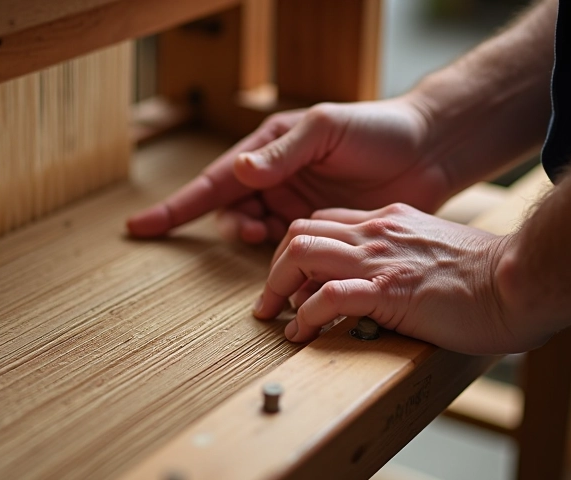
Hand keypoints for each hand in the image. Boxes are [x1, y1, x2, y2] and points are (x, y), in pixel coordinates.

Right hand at [126, 98, 453, 242]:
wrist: (430, 151)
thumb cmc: (378, 129)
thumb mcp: (327, 128)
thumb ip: (284, 151)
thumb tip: (242, 169)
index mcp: (269, 150)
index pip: (214, 181)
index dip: (176, 206)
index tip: (140, 227)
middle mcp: (276, 181)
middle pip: (228, 212)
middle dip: (227, 225)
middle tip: (249, 230)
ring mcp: (296, 208)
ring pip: (255, 236)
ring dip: (253, 243)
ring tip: (268, 240)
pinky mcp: (320, 232)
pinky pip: (288, 252)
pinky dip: (283, 260)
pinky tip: (295, 259)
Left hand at [251, 204, 547, 354]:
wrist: (524, 279)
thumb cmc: (492, 276)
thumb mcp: (436, 253)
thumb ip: (406, 258)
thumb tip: (386, 287)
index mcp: (388, 220)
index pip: (322, 222)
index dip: (297, 250)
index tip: (292, 282)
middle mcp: (377, 231)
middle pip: (299, 232)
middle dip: (275, 268)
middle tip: (271, 303)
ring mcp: (380, 258)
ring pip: (301, 253)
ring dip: (278, 288)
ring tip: (276, 318)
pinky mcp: (389, 290)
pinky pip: (327, 296)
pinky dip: (305, 316)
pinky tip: (304, 334)